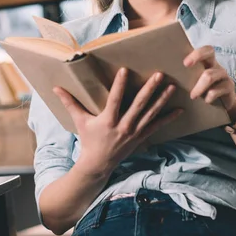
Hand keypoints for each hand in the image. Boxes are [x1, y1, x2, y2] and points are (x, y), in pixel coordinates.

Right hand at [53, 68, 181, 177]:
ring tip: (171, 87)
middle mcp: (123, 126)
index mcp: (108, 120)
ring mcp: (134, 132)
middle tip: (158, 75)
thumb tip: (56, 88)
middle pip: (138, 105)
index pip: (114, 99)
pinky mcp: (141, 137)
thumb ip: (70, 103)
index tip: (125, 70)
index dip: (119, 85)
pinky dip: (168, 118)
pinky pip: (157, 126)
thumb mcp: (79, 121)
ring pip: (150, 114)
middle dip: (149, 90)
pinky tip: (179, 110)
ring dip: (162, 100)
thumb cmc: (88, 140)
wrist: (98, 165)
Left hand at [183, 46, 235, 118]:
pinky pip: (217, 90)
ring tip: (192, 96)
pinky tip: (206, 101)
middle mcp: (216, 65)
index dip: (196, 53)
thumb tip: (163, 74)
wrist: (222, 105)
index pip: (204, 49)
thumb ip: (183, 76)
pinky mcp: (229, 87)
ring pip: (210, 75)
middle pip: (210, 51)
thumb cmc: (203, 91)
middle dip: (197, 56)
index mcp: (206, 62)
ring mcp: (224, 75)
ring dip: (199, 87)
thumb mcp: (193, 82)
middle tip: (185, 65)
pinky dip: (209, 97)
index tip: (185, 63)